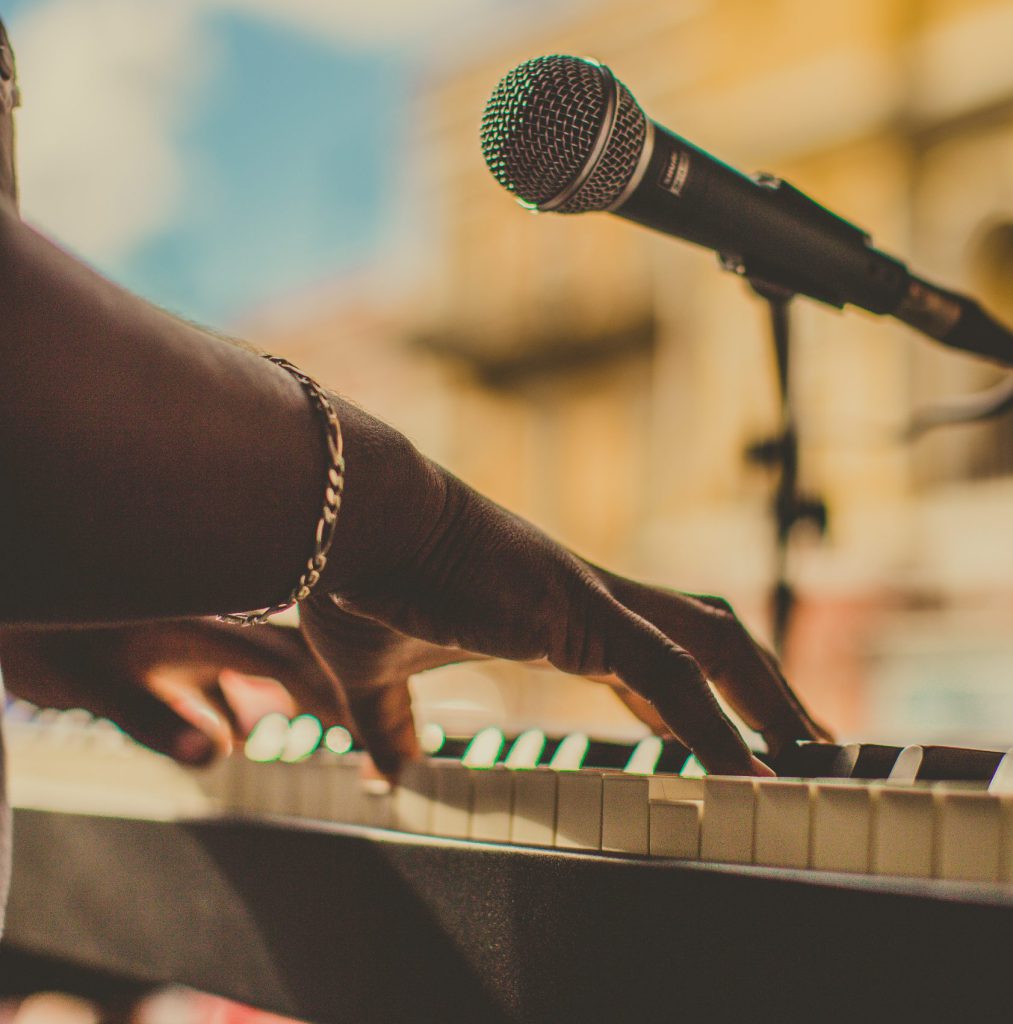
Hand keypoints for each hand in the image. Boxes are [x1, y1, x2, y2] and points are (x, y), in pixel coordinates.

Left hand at [0, 619, 343, 762]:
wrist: (19, 590)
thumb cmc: (53, 642)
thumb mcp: (100, 685)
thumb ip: (158, 721)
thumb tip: (216, 755)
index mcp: (204, 631)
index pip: (283, 659)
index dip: (326, 687)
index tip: (360, 712)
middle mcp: (206, 630)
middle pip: (281, 657)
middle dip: (315, 690)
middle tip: (347, 721)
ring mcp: (188, 639)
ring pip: (252, 668)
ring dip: (273, 700)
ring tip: (293, 737)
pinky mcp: (167, 650)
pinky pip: (219, 678)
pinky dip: (236, 705)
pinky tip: (231, 734)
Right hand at [304, 418, 830, 777]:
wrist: (346, 523)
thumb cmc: (362, 584)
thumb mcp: (376, 678)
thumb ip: (391, 725)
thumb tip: (386, 772)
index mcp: (559, 617)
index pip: (658, 661)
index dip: (707, 702)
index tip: (743, 742)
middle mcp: (593, 601)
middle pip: (711, 640)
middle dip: (767, 691)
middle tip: (814, 743)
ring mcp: (593, 598)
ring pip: (714, 644)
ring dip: (770, 699)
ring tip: (818, 756)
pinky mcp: (579, 607)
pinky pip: (671, 674)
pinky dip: (718, 727)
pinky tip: (752, 778)